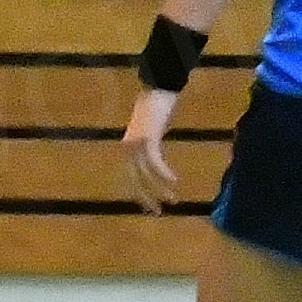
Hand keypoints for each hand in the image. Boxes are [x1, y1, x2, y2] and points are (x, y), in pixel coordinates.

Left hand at [121, 86, 181, 212]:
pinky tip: (174, 181)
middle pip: (133, 180)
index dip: (139, 193)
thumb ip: (151, 144)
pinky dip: (163, 172)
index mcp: (128, 147)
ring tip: (173, 200)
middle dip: (145, 198)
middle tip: (157, 213)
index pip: (130, 176)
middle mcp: (128, 147)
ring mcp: (136, 143)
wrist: (158, 87)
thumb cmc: (158, 107)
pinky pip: (154, 161)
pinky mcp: (147, 138)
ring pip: (144, 174)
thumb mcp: (152, 130)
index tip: (150, 207)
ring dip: (159, 188)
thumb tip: (156, 156)